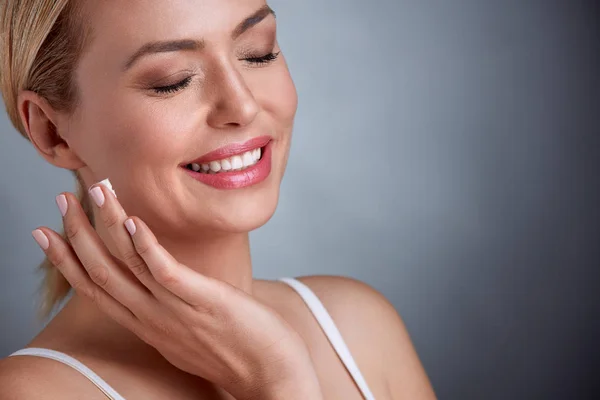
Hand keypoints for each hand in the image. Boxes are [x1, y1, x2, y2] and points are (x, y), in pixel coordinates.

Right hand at [31, 182, 321, 399]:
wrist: (271, 376)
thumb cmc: (235, 350)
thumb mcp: (189, 331)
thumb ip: (169, 309)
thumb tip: (165, 286)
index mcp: (147, 324)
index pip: (96, 289)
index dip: (68, 260)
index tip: (48, 233)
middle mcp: (152, 318)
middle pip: (102, 273)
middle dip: (77, 234)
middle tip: (62, 199)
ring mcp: (176, 311)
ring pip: (128, 265)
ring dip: (107, 226)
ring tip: (95, 191)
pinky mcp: (204, 302)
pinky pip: (167, 273)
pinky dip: (146, 247)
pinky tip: (134, 221)